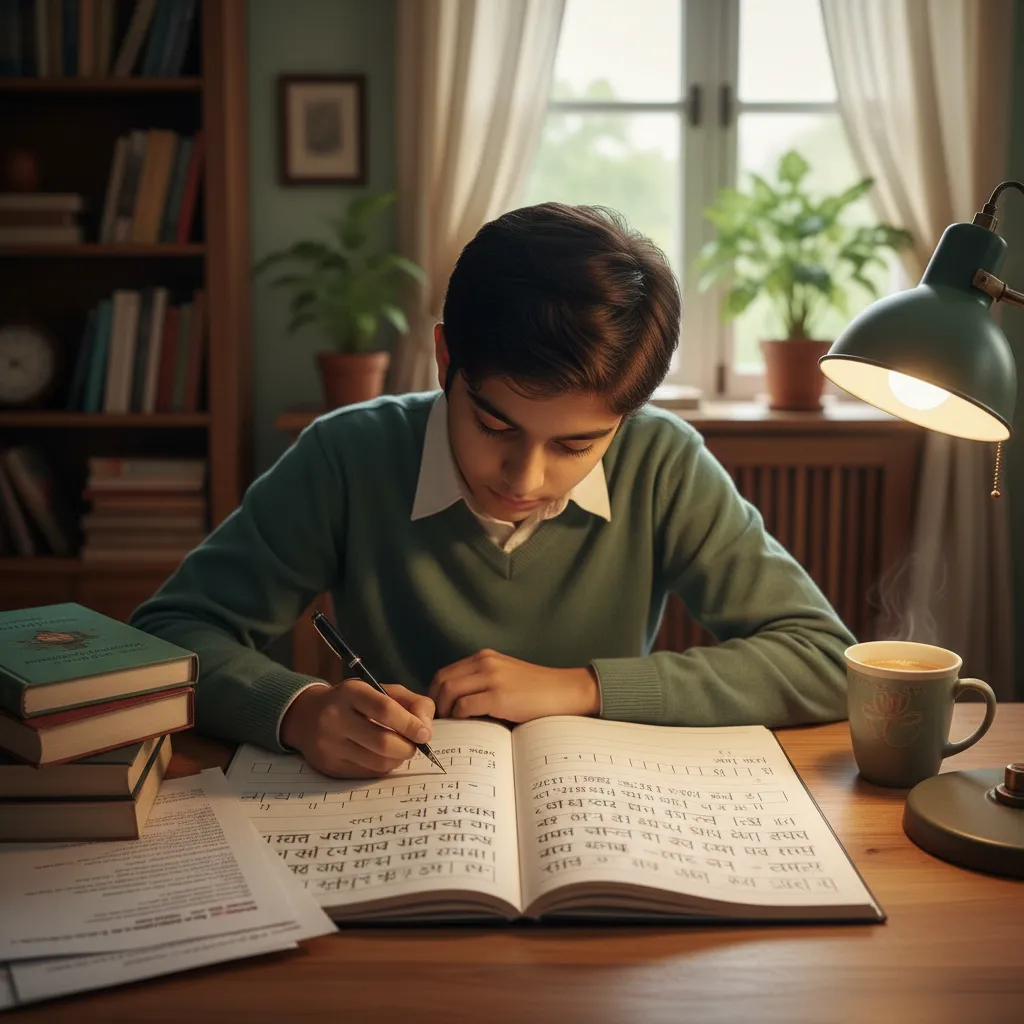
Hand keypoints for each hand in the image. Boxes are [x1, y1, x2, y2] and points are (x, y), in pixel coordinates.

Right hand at [280, 680, 434, 777]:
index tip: (425, 734)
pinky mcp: (329, 767)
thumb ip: (411, 703)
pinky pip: (368, 773)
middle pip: (383, 742)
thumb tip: (426, 730)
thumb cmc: (354, 701)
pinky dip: (383, 767)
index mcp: (351, 693)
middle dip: (408, 747)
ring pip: (377, 762)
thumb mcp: (381, 690)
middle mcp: (335, 718)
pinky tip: (381, 756)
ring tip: (399, 750)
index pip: (385, 710)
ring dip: (398, 759)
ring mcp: (329, 745)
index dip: (410, 724)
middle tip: (414, 745)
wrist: (307, 716)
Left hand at [428, 649, 599, 722]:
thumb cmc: (538, 691)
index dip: (435, 693)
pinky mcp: (499, 696)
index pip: (445, 672)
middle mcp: (485, 663)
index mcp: (485, 657)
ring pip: (449, 691)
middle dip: (435, 703)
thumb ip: (482, 683)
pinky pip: (465, 706)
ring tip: (449, 726)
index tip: (437, 711)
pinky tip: (465, 726)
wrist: (567, 691)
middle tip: (438, 722)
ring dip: (444, 711)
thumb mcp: (506, 677)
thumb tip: (456, 706)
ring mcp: (491, 678)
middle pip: (442, 680)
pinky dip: (459, 717)